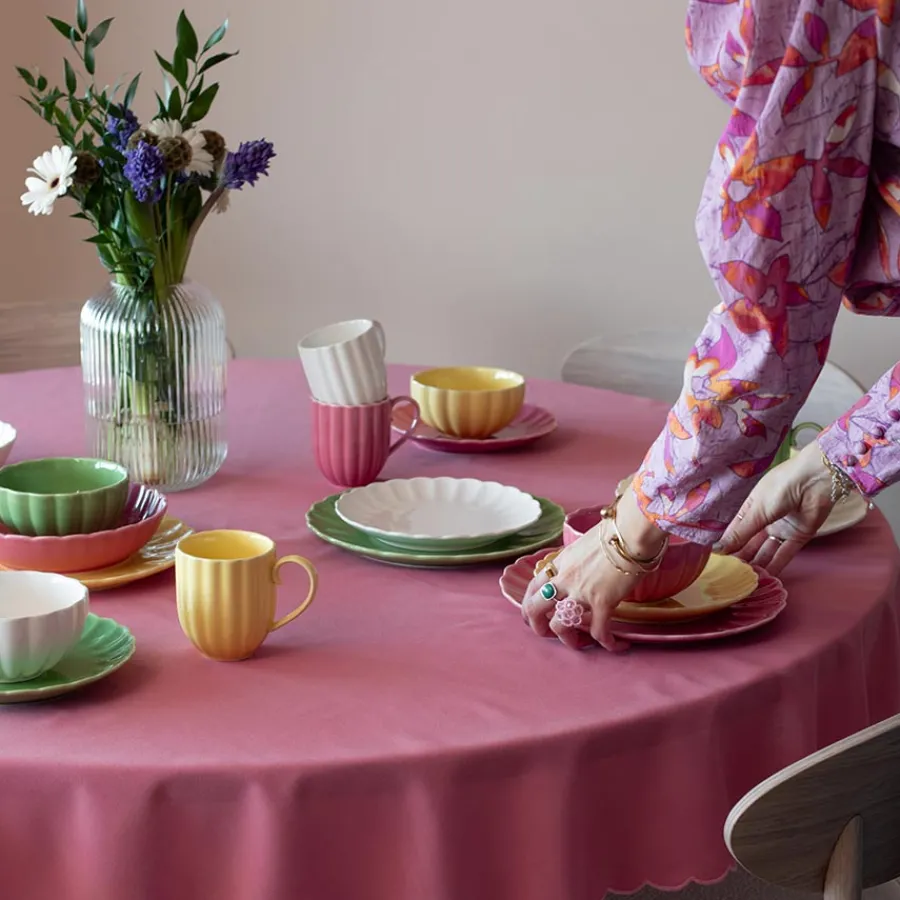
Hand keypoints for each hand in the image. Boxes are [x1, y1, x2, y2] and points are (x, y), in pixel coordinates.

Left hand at [520, 488, 665, 651]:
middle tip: (547, 634)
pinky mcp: (603, 602)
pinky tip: (617, 646)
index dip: (529, 604)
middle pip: (535, 608)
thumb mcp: (584, 544)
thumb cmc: (614, 531)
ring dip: (568, 639)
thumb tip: (584, 568)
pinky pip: (600, 631)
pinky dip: (608, 643)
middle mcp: (564, 578)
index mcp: (560, 562)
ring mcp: (581, 591)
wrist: (630, 531)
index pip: (533, 586)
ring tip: (580, 643)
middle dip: (537, 626)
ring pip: (560, 625)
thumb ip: (578, 560)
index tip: (534, 614)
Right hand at [715, 441, 835, 574]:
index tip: (718, 564)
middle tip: (731, 577)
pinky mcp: (799, 537)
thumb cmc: (780, 487)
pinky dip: (776, 565)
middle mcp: (765, 521)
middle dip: (742, 559)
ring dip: (758, 565)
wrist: (815, 479)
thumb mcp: (756, 511)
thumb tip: (719, 549)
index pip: (735, 533)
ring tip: (746, 581)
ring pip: (766, 551)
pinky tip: (766, 578)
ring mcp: (782, 529)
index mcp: (751, 510)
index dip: (727, 547)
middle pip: (750, 544)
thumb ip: (740, 533)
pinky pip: (785, 554)